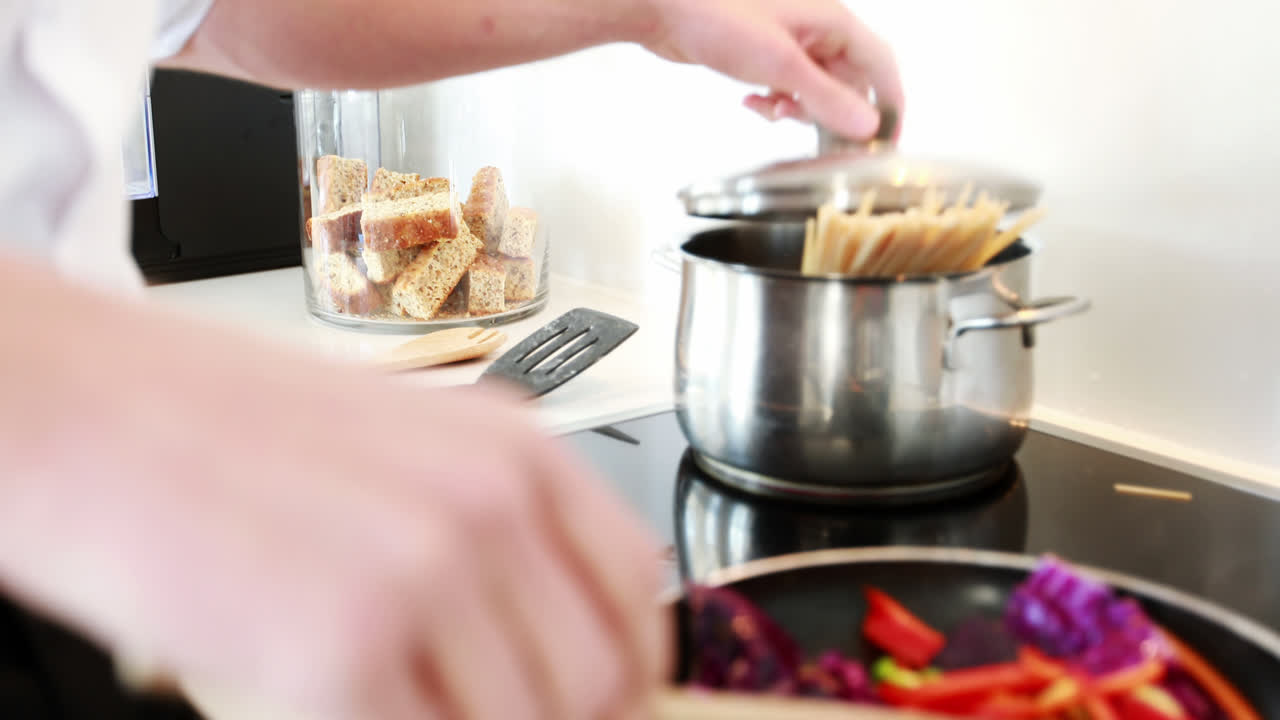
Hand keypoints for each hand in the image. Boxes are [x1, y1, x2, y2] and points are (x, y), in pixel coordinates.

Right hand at [3, 283, 669, 719]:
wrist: (92, 413)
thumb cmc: (228, 427)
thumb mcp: (403, 449)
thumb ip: (491, 527)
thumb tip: (545, 628)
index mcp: (514, 450)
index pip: (637, 587)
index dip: (631, 667)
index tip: (604, 702)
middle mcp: (488, 506)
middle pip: (598, 678)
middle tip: (489, 717)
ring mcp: (422, 574)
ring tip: (400, 703)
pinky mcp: (342, 648)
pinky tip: (342, 710)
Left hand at [641, 0, 903, 141]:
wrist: (663, 7)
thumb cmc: (717, 15)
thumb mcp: (780, 64)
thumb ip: (826, 97)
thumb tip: (867, 125)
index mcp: (833, 21)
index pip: (880, 66)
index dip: (888, 105)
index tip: (886, 142)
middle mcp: (817, 29)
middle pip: (848, 83)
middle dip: (830, 113)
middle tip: (818, 144)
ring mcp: (790, 41)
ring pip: (814, 89)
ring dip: (798, 109)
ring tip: (773, 111)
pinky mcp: (764, 54)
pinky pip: (786, 86)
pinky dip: (774, 101)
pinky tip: (751, 101)